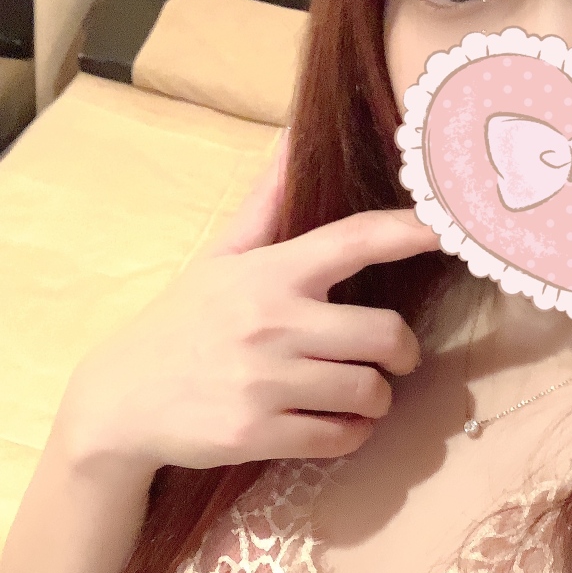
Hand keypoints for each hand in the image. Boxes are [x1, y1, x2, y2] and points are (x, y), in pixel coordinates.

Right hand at [62, 135, 439, 470]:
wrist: (123, 400)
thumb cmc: (185, 324)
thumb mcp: (220, 259)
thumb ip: (266, 205)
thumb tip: (294, 135)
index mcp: (268, 273)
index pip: (353, 241)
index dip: (408, 232)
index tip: (447, 231)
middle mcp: (271, 323)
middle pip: (385, 334)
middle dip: (404, 352)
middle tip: (398, 358)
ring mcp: (264, 382)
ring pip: (369, 392)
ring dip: (378, 398)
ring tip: (363, 395)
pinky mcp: (258, 433)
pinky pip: (341, 437)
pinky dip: (352, 434)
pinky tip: (339, 424)